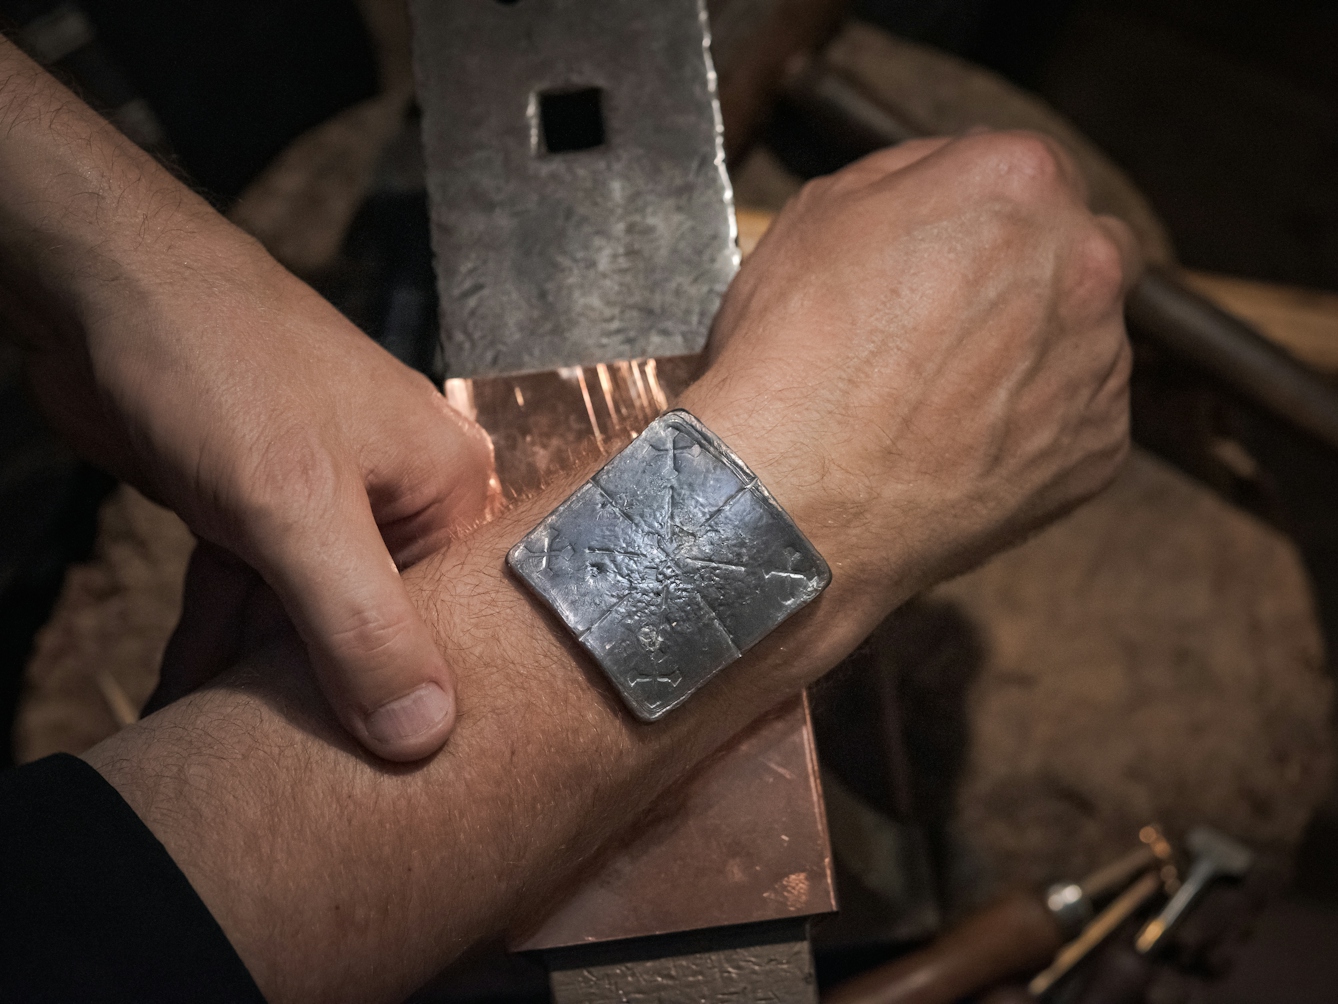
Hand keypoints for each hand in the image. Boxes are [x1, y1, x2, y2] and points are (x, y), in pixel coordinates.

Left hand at [23, 244, 495, 759]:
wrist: (106, 285)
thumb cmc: (224, 367)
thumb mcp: (298, 510)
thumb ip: (361, 628)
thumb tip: (424, 736)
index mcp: (448, 482)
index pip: (462, 619)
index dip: (425, 698)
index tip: (398, 783)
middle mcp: (400, 493)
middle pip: (384, 625)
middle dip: (333, 697)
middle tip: (302, 785)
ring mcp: (326, 500)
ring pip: (310, 617)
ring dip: (261, 678)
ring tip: (232, 761)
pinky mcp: (261, 505)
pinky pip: (257, 594)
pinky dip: (221, 640)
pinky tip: (188, 698)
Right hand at [684, 131, 1138, 647]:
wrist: (792, 500)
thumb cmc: (791, 361)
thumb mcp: (814, 216)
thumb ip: (907, 177)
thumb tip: (943, 176)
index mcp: (1019, 184)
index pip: (1031, 174)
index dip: (981, 214)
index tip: (947, 253)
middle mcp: (1084, 263)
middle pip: (1079, 249)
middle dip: (1031, 275)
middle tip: (953, 324)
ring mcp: (1100, 362)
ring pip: (1085, 337)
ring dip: (1035, 353)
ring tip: (945, 397)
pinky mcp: (1099, 448)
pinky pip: (1077, 420)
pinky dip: (1033, 427)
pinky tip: (963, 443)